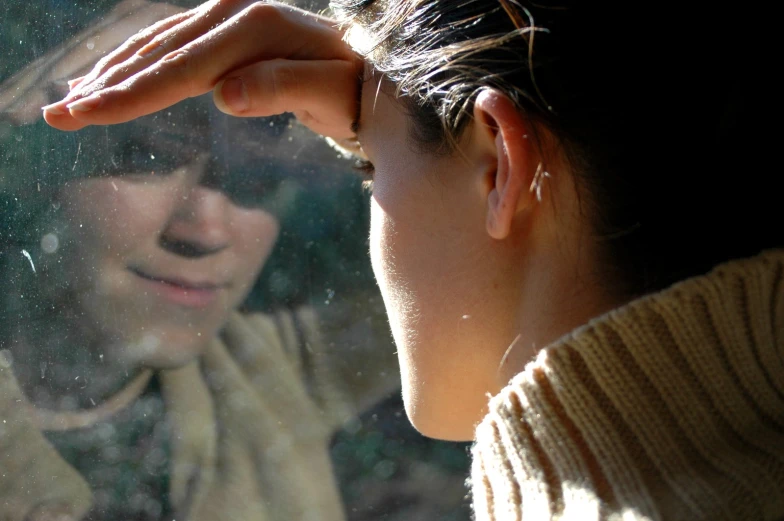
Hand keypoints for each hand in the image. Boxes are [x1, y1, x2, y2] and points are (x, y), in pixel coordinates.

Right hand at [41, 0, 360, 140]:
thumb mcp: (330, 94)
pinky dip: (136, 59)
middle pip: (157, 55)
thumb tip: (226, 94)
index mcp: (253, 28)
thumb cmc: (354, 90)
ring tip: (70, 97)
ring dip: (111, 71)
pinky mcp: (225, 28)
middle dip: (104, 87)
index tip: (85, 114)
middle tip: (56, 114)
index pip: (180, 69)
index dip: (130, 95)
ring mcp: (226, 15)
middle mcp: (232, 12)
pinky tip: (112, 73)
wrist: (369, 70)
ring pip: (156, 44)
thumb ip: (283, 89)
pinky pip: (170, 42)